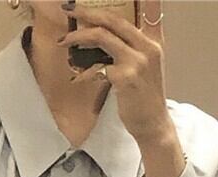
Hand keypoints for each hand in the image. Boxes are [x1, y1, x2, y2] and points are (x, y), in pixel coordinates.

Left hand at [58, 0, 173, 143]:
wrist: (153, 123)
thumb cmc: (144, 98)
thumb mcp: (145, 67)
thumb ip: (131, 49)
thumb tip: (102, 38)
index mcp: (153, 41)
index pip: (143, 11)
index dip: (125, 2)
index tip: (96, 0)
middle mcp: (147, 47)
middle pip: (113, 20)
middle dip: (86, 12)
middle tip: (68, 9)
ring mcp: (136, 62)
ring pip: (102, 37)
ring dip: (78, 37)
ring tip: (64, 41)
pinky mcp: (125, 78)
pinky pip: (97, 68)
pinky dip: (84, 73)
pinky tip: (77, 79)